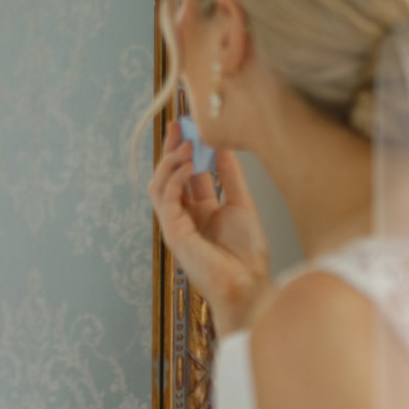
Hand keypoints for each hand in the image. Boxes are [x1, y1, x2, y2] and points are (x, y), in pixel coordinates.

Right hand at [149, 120, 269, 333]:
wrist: (248, 284)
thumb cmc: (247, 254)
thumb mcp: (241, 204)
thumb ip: (230, 177)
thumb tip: (222, 148)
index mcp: (199, 212)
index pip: (185, 175)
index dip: (186, 150)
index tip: (190, 126)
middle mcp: (184, 217)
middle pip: (168, 176)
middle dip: (172, 149)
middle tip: (179, 124)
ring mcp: (175, 225)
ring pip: (160, 185)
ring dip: (170, 161)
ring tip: (185, 142)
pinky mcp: (173, 233)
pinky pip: (165, 198)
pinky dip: (173, 178)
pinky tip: (186, 163)